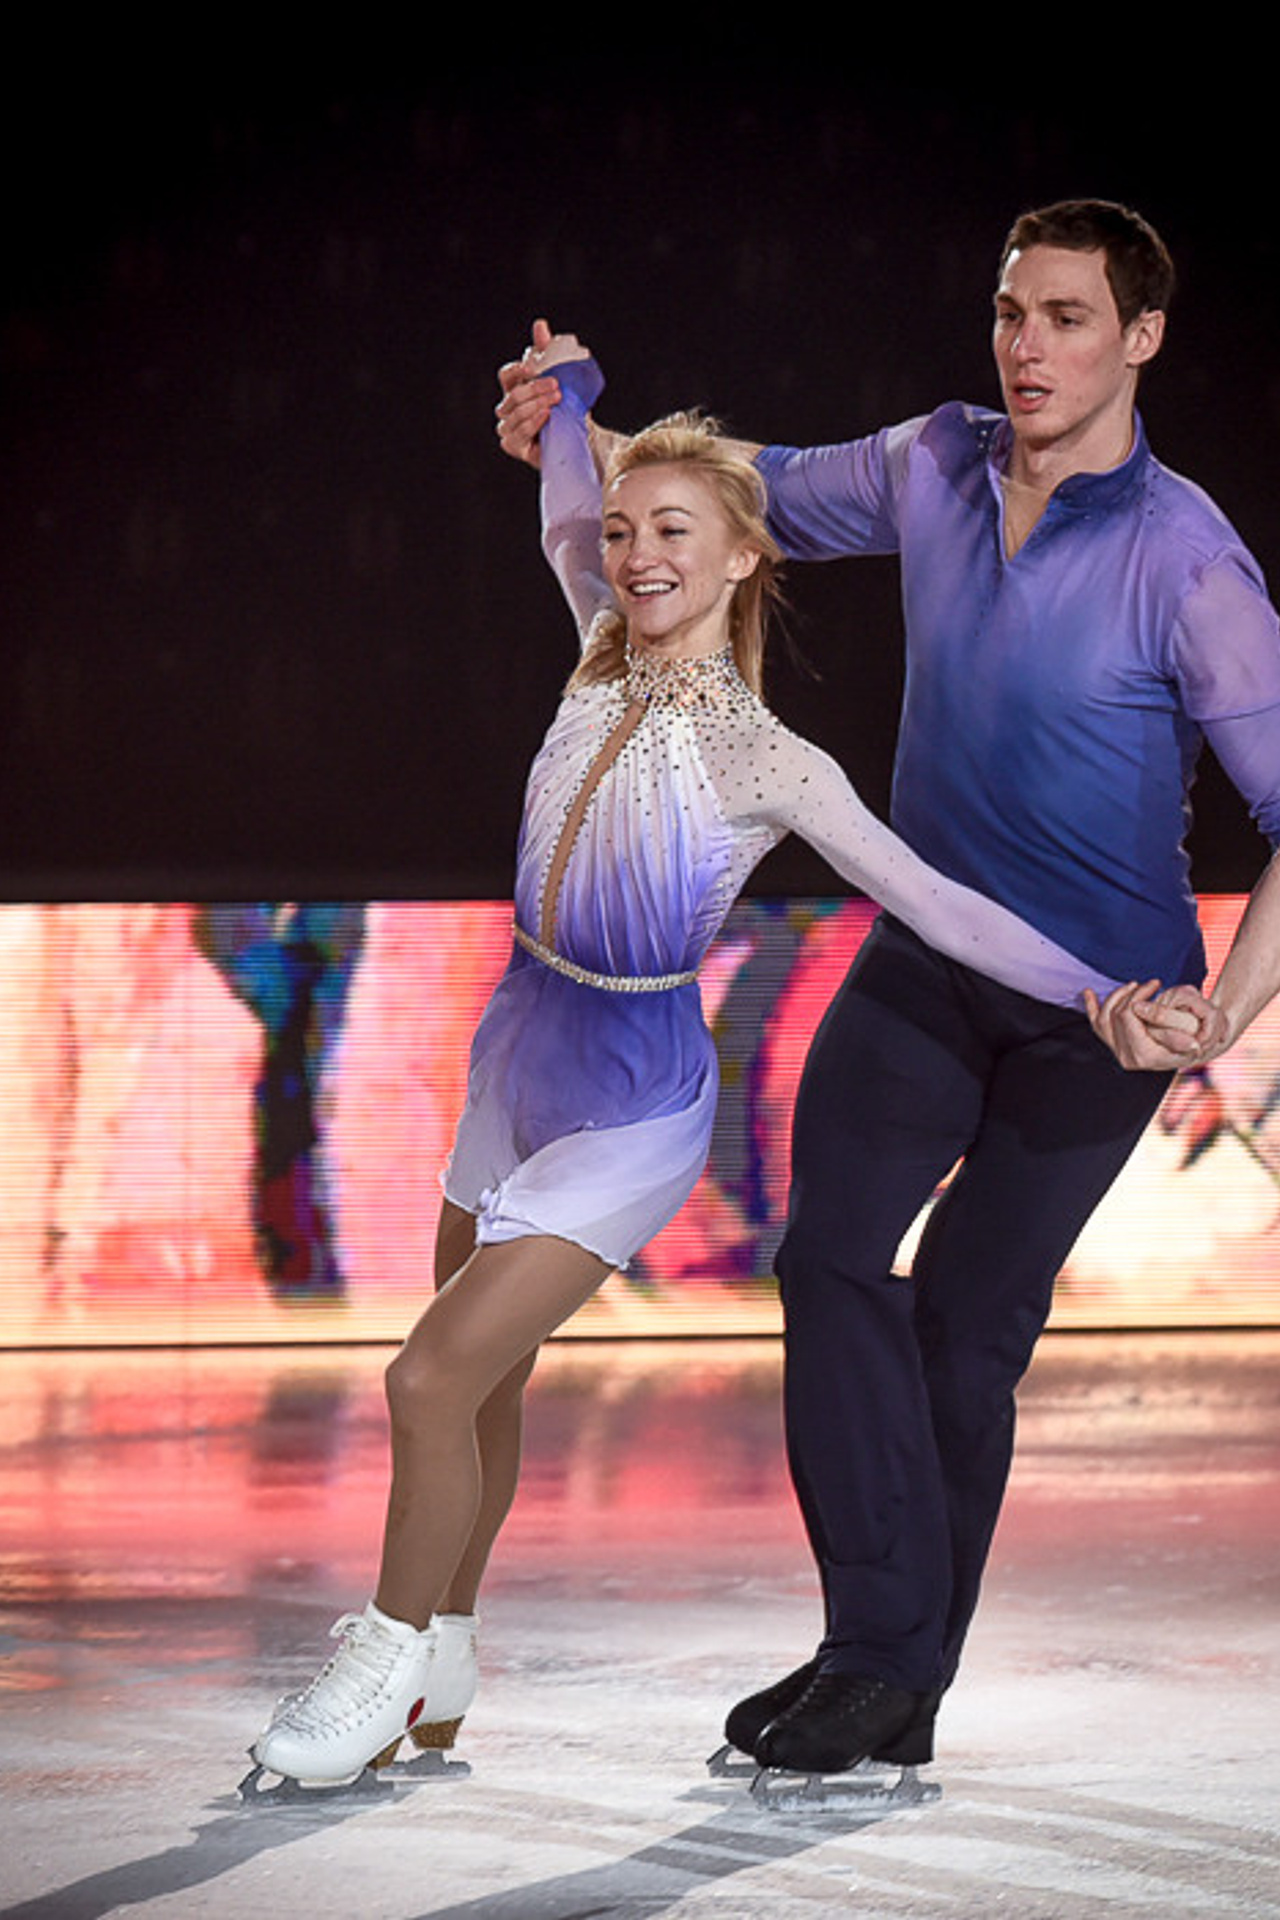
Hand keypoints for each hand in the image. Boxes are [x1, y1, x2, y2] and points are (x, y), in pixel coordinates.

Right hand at [495, 318, 587, 467]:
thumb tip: (539, 324)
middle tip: (557, 386)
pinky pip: (518, 433)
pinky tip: (546, 416)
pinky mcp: (514, 446)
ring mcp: (508, 429)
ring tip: (556, 401)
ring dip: (536, 405)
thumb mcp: (560, 375)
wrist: (577, 436)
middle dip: (535, 389)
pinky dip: (532, 423)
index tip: (533, 367)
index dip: (516, 370)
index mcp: (514, 389)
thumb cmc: (564, 406)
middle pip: (513, 395)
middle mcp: (507, 409)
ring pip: (515, 414)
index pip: (506, 375)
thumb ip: (548, 351)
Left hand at [1083, 979, 1229, 1071]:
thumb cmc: (1189, 1046)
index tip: (1155, 985)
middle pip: (1116, 1014)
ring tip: (1134, 985)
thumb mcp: (1190, 1044)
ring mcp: (1116, 1049)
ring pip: (1104, 1017)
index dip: (1138, 997)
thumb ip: (1186, 1043)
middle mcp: (1124, 1054)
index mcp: (1141, 1054)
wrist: (1183, 1052)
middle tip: (1151, 984)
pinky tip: (1088, 992)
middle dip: (1132, 994)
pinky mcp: (1111, 1042)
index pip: (1128, 1016)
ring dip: (1117, 996)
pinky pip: (1095, 1023)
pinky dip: (1091, 1006)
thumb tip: (1194, 1043)